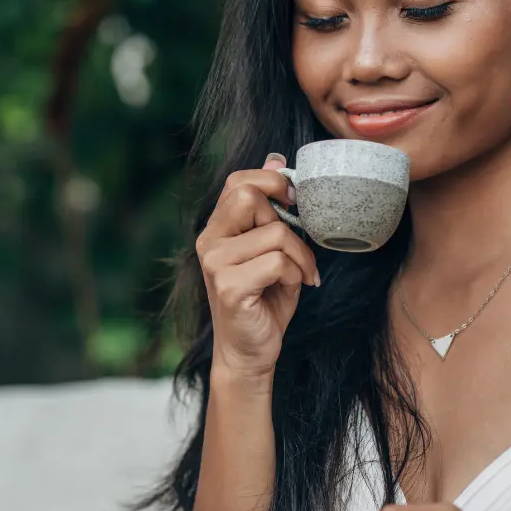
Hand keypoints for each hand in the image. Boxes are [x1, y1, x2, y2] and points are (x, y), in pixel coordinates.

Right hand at [197, 155, 318, 380]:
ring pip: (276, 233)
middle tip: (295, 250)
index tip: (294, 203)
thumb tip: (276, 158)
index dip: (271, 181)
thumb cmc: (265, 299)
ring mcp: (215, 263)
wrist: (250, 352)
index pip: (238, 181)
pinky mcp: (228, 286)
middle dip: (287, 222)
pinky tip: (293, 288)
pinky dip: (297, 274)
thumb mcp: (271, 248)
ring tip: (300, 275)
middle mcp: (209, 241)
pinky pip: (278, 261)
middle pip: (252, 196)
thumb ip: (271, 207)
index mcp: (217, 229)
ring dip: (301, 255)